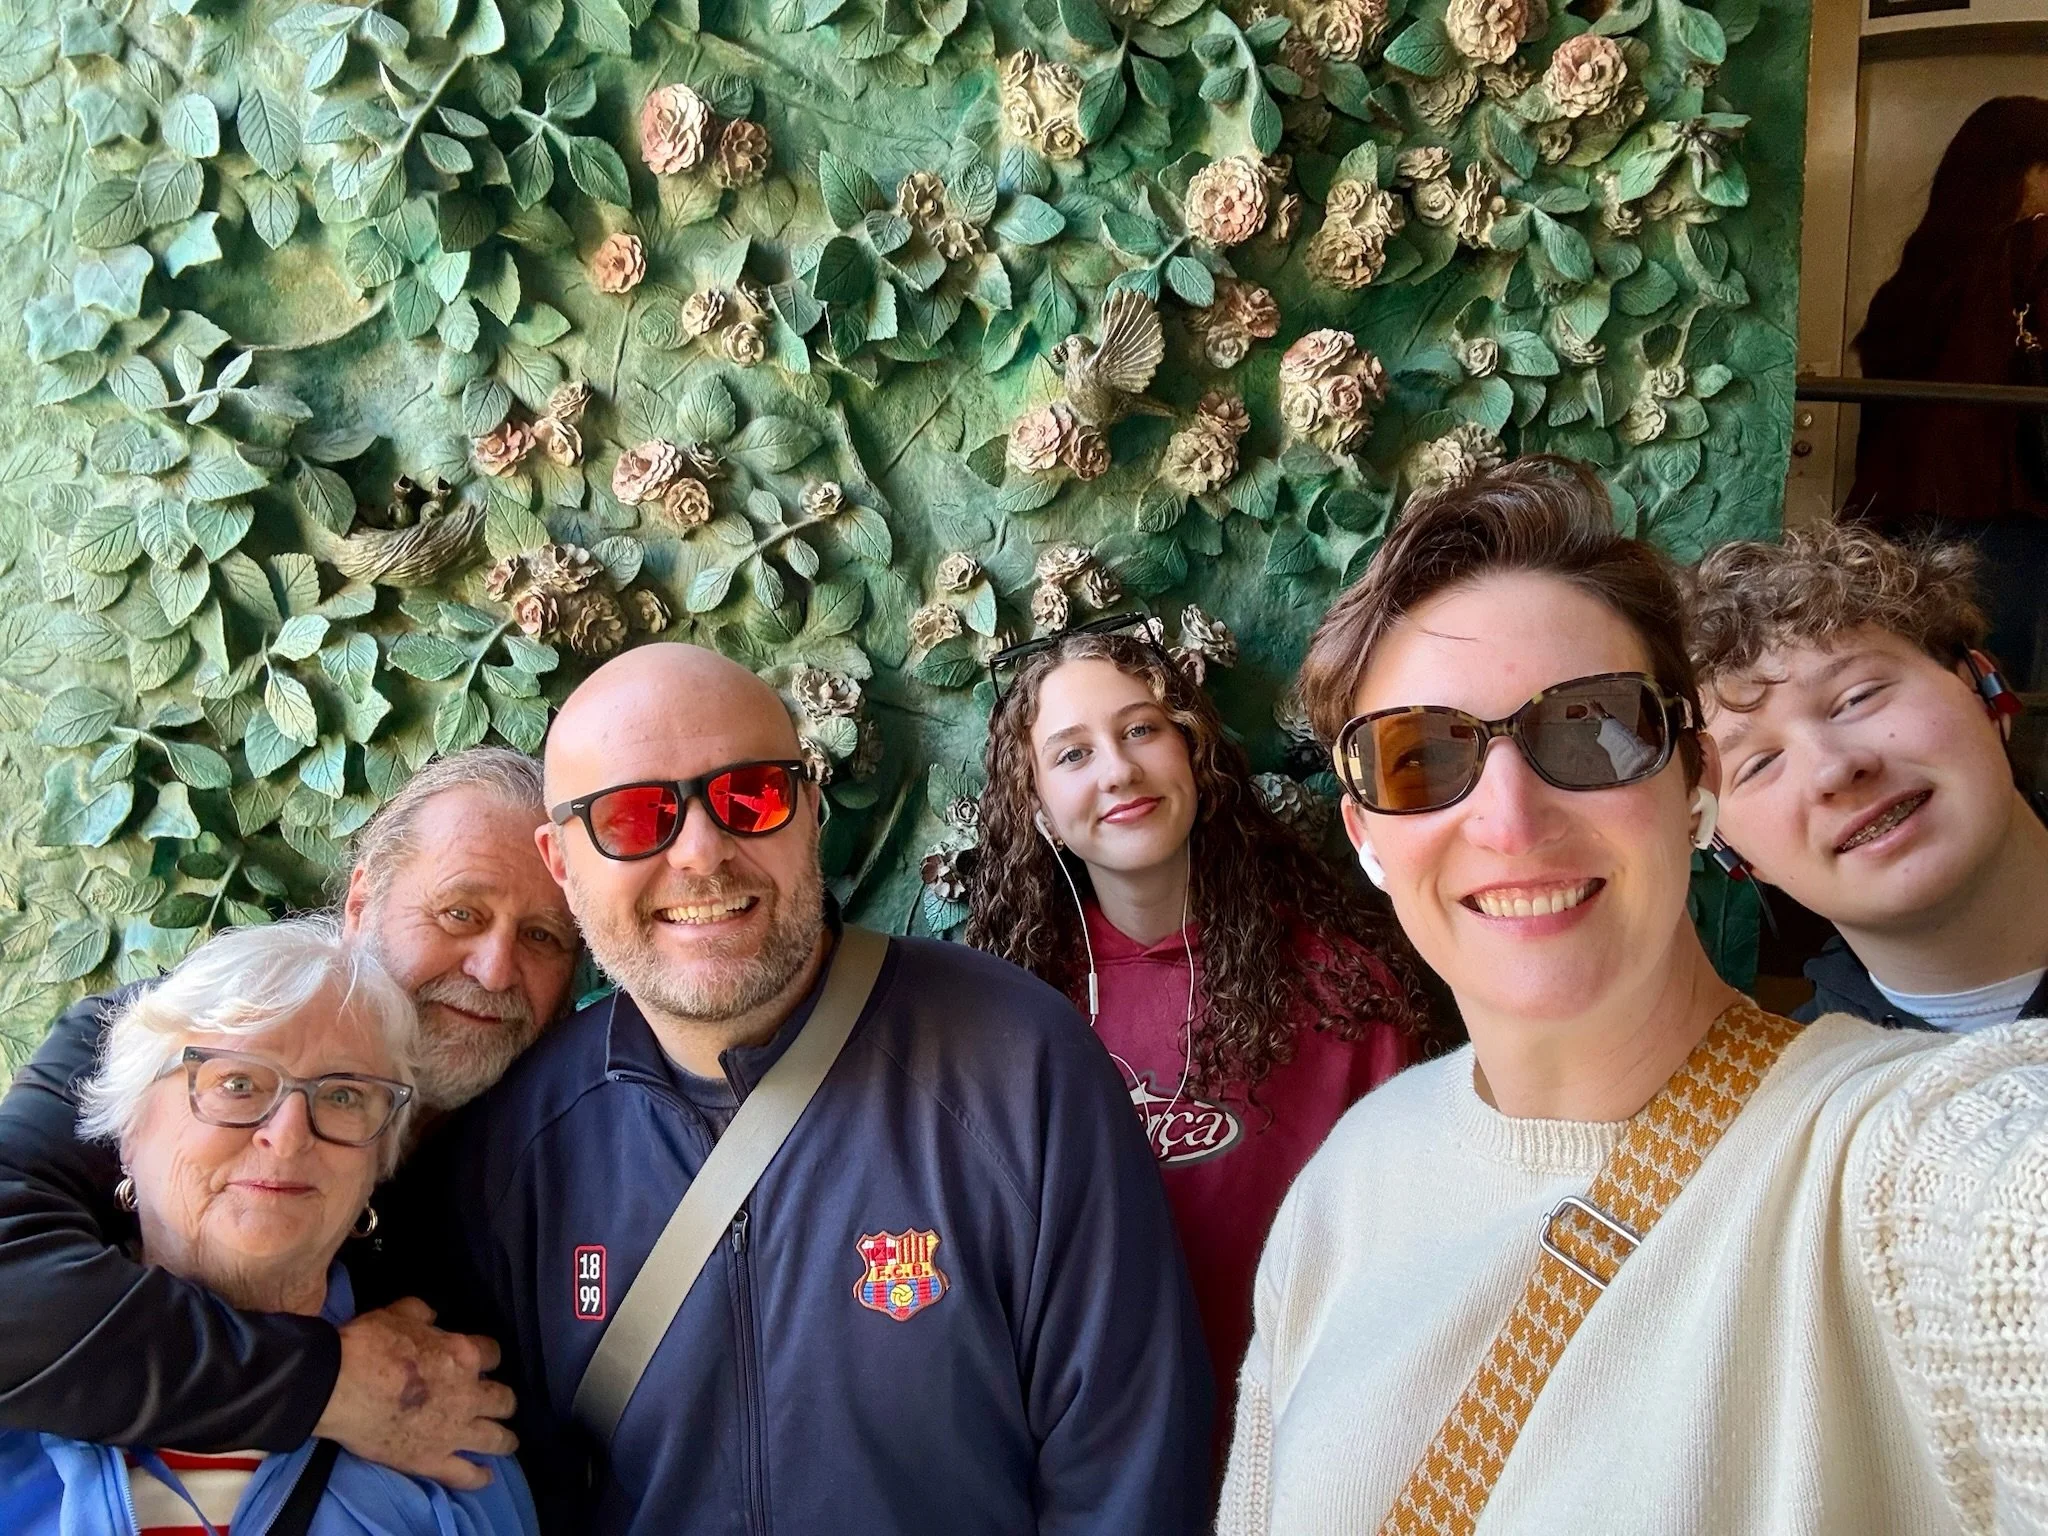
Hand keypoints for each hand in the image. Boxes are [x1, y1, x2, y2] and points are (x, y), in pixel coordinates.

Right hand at [312, 1297, 517, 1489]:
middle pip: (503, 1398)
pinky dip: (478, 1477)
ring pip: (496, 1438)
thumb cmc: (368, 1344)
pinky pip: (465, 1475)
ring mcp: (453, 1430)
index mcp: (463, 1354)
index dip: (487, 1357)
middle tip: (497, 1403)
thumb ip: (421, 1313)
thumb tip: (432, 1315)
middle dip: (502, 1400)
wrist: (338, 1384)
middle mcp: (468, 1394)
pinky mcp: (431, 1459)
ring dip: (504, 1439)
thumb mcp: (398, 1313)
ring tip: (506, 1442)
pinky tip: (486, 1476)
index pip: (493, 1354)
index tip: (481, 1362)